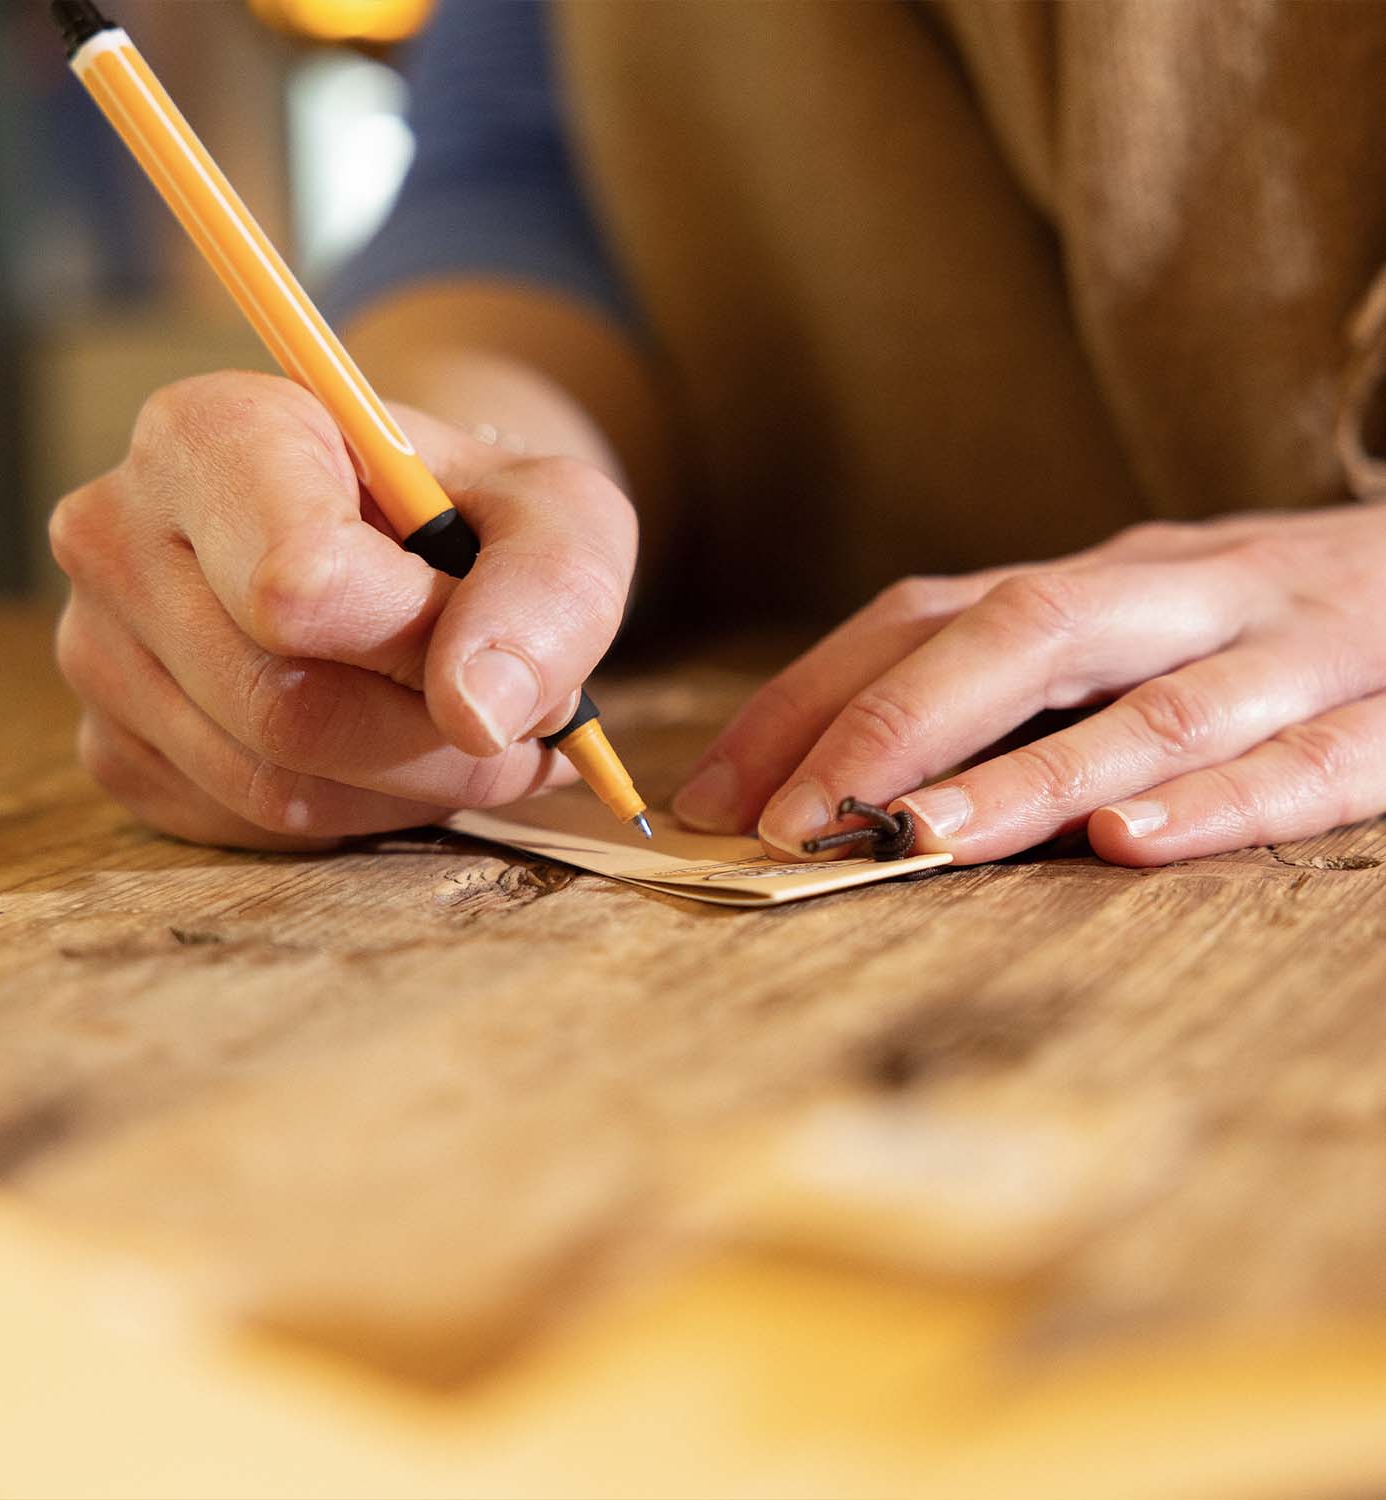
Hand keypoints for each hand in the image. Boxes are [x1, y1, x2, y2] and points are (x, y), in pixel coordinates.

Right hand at [51, 371, 635, 849]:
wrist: (398, 541)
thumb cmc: (470, 516)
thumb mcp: (556, 517)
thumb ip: (549, 592)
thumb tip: (478, 714)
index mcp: (212, 434)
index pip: (299, 584)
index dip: (419, 642)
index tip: (483, 633)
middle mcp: (118, 535)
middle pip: (285, 705)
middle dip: (433, 741)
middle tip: (517, 726)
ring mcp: (98, 650)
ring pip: (271, 785)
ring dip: (405, 788)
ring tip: (464, 734)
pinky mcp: (115, 745)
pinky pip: (247, 826)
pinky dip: (351, 814)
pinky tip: (388, 755)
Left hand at [673, 508, 1385, 865]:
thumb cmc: (1259, 621)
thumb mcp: (1128, 625)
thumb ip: (1010, 682)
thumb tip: (835, 768)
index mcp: (1097, 581)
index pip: (924, 615)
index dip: (811, 696)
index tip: (713, 794)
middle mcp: (1179, 593)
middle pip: (1021, 634)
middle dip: (892, 723)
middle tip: (790, 820)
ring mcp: (1291, 645)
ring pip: (1154, 706)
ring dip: (1029, 774)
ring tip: (922, 838)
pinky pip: (1311, 760)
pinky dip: (1219, 802)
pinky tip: (1130, 843)